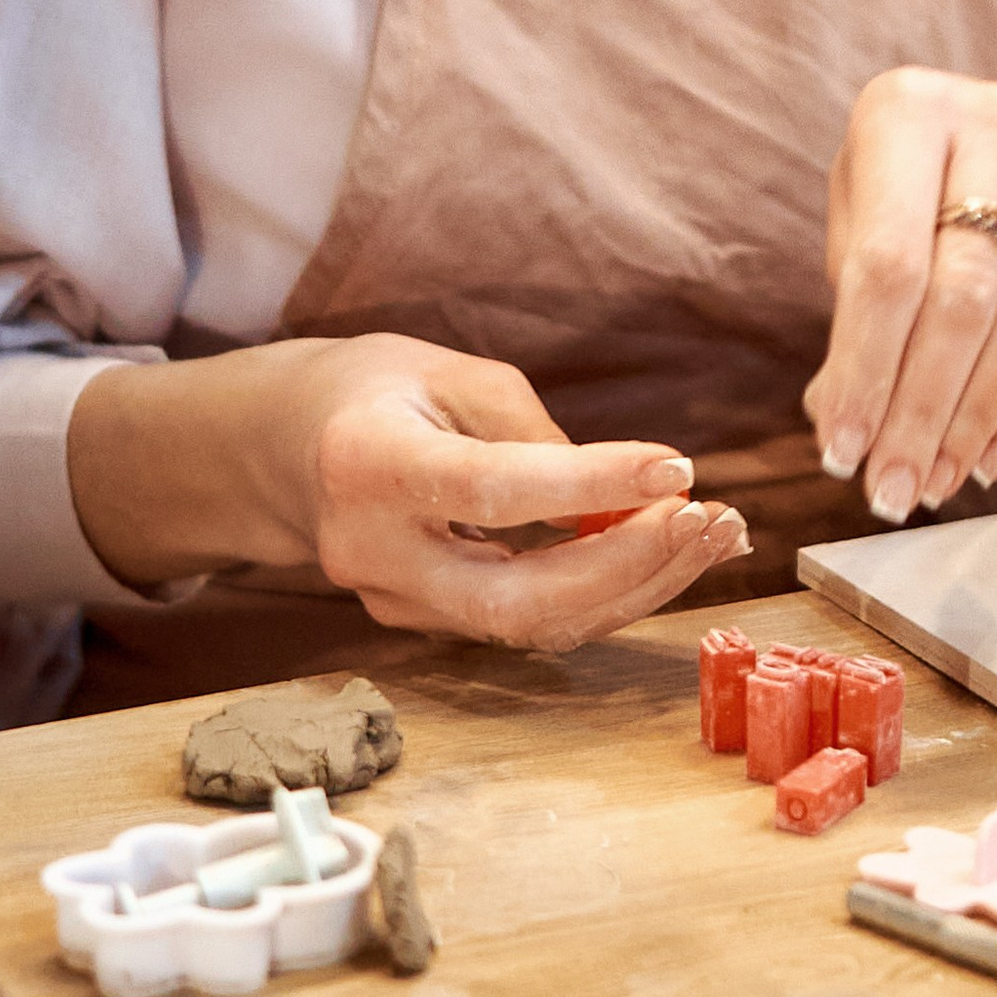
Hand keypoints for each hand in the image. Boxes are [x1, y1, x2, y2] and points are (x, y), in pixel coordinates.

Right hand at [70, 331, 749, 651]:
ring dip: (636, 586)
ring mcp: (395, 601)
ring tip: (714, 533)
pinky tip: (667, 552)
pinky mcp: (424, 622)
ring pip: (532, 626)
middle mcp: (374, 552)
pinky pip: (527, 622)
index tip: (676, 467)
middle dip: (631, 567)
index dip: (589, 486)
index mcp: (368, 465)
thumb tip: (626, 495)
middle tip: (713, 517)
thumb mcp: (446, 370)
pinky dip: (606, 592)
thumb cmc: (372, 391)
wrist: (282, 450)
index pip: (490, 489)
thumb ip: (531, 430)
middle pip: (519, 597)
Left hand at [801, 69, 996, 522]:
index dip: (864, 370)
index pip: (887, 264)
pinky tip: (994, 452)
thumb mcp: (859, 222)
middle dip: (922, 411)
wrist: (994, 139)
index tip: (840, 454)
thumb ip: (850, 314)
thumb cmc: (904, 192)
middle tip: (894, 489)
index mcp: (908, 109)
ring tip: (938, 480)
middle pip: (962, 298)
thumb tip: (839, 423)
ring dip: (978, 419)